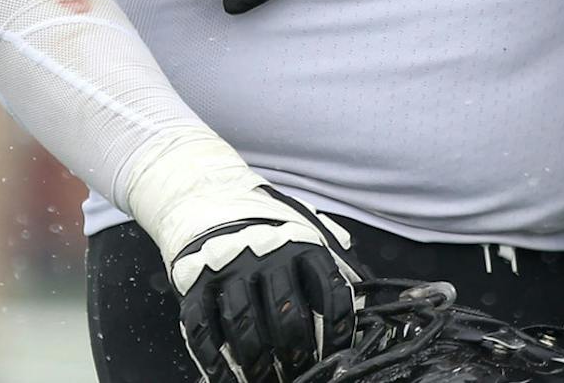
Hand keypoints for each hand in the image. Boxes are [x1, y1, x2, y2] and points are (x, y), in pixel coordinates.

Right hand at [164, 177, 355, 382]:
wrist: (211, 199)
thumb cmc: (269, 226)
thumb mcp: (307, 230)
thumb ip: (334, 258)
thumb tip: (367, 290)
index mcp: (301, 245)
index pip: (330, 292)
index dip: (336, 331)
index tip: (337, 358)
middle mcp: (266, 257)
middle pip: (286, 313)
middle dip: (296, 353)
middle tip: (300, 374)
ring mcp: (228, 271)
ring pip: (244, 325)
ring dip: (257, 362)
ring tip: (264, 380)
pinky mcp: (196, 286)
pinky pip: (203, 331)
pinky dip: (214, 363)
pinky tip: (226, 379)